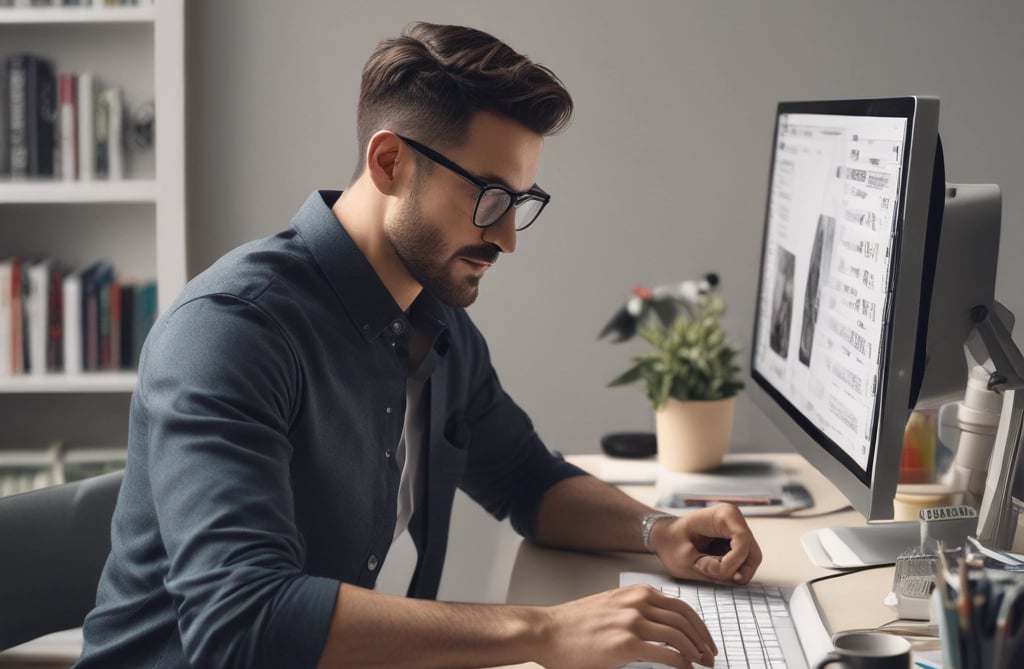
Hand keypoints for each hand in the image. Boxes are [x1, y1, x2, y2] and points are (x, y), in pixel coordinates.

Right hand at [537, 585, 717, 668]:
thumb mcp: (611, 605)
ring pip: (679, 636)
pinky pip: (665, 653)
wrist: (548, 631)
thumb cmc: (574, 623)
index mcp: (637, 593)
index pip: (682, 607)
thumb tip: (661, 626)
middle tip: (710, 656)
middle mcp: (638, 603)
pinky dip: (680, 662)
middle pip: (686, 620)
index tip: (705, 641)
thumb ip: (636, 609)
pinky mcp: (626, 644)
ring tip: (701, 665)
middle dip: (703, 640)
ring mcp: (633, 622)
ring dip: (695, 653)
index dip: (699, 626)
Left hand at [649, 505, 762, 584]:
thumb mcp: (682, 558)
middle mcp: (736, 522)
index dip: (731, 562)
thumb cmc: (671, 542)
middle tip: (706, 572)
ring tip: (704, 568)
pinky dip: (728, 572)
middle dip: (732, 570)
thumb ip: (709, 568)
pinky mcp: (737, 546)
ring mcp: (739, 534)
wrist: (665, 537)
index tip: (707, 569)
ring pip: (749, 563)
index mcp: (724, 515)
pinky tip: (708, 566)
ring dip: (730, 572)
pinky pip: (743, 565)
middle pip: (752, 555)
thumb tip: (733, 575)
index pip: (743, 541)